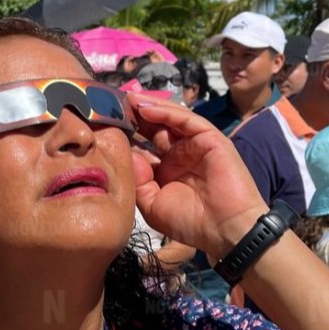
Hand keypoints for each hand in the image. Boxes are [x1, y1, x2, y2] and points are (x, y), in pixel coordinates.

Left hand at [126, 93, 267, 257]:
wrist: (225, 230)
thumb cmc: (191, 223)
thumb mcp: (152, 205)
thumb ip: (137, 181)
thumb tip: (126, 154)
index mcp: (166, 170)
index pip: (143, 146)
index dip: (125, 135)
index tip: (103, 125)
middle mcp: (179, 154)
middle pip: (154, 128)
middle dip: (134, 116)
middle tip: (112, 104)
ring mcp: (194, 144)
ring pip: (169, 119)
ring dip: (147, 107)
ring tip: (126, 99)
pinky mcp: (209, 138)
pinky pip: (185, 120)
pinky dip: (165, 112)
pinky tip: (145, 108)